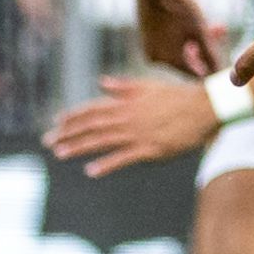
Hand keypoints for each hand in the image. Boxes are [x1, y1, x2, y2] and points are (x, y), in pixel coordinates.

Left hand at [42, 73, 219, 176]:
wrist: (205, 107)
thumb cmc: (178, 96)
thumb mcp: (148, 85)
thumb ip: (123, 86)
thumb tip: (101, 82)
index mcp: (126, 101)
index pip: (93, 108)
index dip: (73, 116)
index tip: (57, 122)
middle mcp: (128, 116)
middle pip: (91, 125)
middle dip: (67, 133)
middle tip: (48, 141)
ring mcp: (138, 133)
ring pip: (101, 140)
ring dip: (78, 147)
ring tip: (60, 154)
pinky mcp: (150, 149)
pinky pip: (123, 158)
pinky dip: (105, 164)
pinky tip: (90, 170)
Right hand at [134, 0, 224, 75]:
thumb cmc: (178, 6)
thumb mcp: (200, 30)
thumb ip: (210, 53)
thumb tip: (219, 72)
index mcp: (170, 60)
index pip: (196, 75)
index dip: (212, 69)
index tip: (226, 60)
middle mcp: (157, 59)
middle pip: (188, 62)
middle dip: (206, 49)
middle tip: (219, 32)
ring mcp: (150, 49)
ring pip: (180, 51)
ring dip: (196, 40)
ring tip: (211, 24)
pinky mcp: (148, 39)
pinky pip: (169, 44)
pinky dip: (183, 36)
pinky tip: (193, 23)